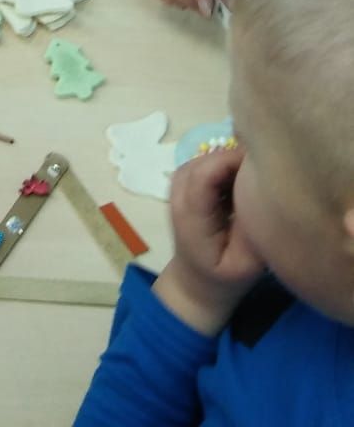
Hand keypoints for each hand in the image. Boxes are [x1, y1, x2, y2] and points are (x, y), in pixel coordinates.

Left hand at [154, 148, 265, 335]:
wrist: (197, 283)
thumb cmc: (225, 277)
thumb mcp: (247, 263)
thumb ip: (252, 227)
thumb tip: (261, 190)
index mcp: (191, 216)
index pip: (205, 173)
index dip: (233, 161)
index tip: (262, 167)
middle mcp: (178, 195)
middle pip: (206, 160)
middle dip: (235, 159)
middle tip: (264, 173)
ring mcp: (179, 186)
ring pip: (206, 158)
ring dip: (231, 163)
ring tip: (253, 180)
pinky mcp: (186, 184)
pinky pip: (207, 164)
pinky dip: (225, 167)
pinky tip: (240, 183)